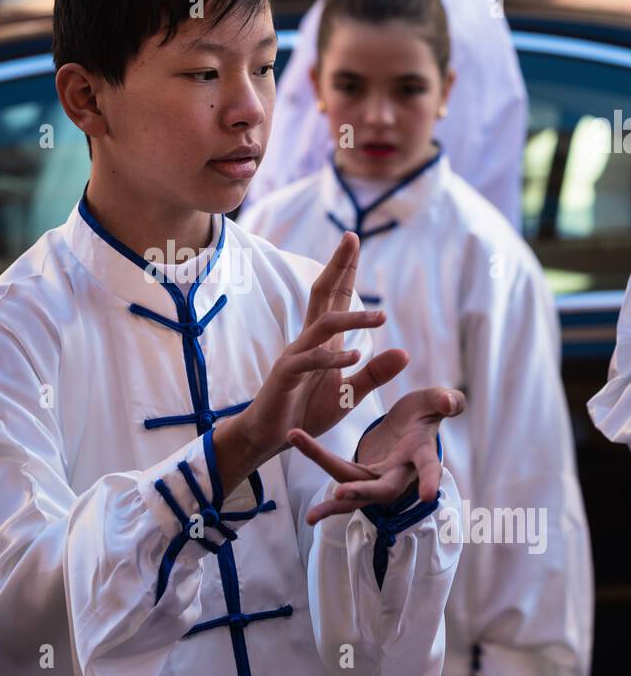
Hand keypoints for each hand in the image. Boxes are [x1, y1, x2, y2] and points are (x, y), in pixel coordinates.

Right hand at [239, 231, 409, 464]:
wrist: (271, 436)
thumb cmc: (305, 411)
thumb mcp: (349, 394)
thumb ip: (374, 374)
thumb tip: (405, 353)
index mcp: (323, 341)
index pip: (336, 298)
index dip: (345, 270)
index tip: (354, 241)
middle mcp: (307, 340)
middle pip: (322, 294)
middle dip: (337, 266)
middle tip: (351, 239)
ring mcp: (295, 356)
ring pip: (322, 326)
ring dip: (352, 320)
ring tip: (380, 317)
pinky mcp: (285, 376)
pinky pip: (310, 360)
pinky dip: (333, 358)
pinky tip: (355, 356)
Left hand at [288, 384, 464, 526]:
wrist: (410, 424)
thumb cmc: (425, 413)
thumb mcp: (435, 402)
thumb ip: (446, 401)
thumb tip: (448, 402)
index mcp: (420, 452)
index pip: (428, 466)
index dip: (429, 479)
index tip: (427, 495)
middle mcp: (400, 473)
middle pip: (384, 490)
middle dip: (363, 492)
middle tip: (341, 493)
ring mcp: (380, 478)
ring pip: (356, 492)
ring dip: (334, 504)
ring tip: (311, 517)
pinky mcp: (361, 476)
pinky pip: (340, 481)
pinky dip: (324, 487)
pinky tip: (308, 512)